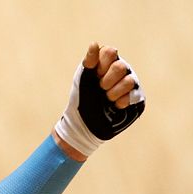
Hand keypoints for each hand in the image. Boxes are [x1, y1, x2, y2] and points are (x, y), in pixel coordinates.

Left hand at [54, 43, 145, 158]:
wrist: (84, 124)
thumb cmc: (82, 99)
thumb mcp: (82, 78)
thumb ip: (90, 61)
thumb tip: (94, 43)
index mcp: (107, 63)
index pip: (110, 52)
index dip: (101, 65)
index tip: (94, 76)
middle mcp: (121, 71)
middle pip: (121, 66)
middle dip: (106, 81)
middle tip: (100, 89)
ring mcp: (130, 83)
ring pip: (129, 80)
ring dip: (113, 93)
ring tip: (107, 99)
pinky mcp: (137, 97)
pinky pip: (134, 94)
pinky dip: (120, 101)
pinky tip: (114, 105)